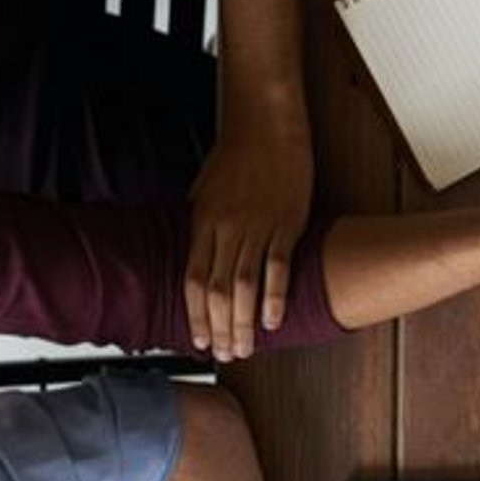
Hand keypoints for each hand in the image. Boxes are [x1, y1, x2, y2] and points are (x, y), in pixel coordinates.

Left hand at [186, 106, 314, 359]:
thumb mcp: (205, 190)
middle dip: (220, 328)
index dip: (195, 315)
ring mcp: (256, 228)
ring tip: (247, 348)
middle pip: (217, 290)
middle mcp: (226, 230)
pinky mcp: (285, 223)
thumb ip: (201, 224)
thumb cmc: (237, 154)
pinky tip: (273, 321)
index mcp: (203, 224)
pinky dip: (274, 297)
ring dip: (243, 322)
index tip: (199, 340)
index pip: (194, 280)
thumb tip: (196, 251)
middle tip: (226, 355)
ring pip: (244, 286)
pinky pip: (277, 267)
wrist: (266, 125)